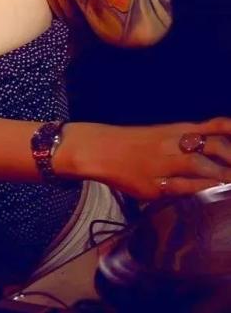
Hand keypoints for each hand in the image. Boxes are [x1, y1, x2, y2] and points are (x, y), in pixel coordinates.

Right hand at [61, 117, 230, 199]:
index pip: (215, 127)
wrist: (101, 149)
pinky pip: (182, 187)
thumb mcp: (163, 132)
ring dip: (220, 175)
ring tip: (230, 180)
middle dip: (230, 157)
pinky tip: (209, 191)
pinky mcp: (154, 185)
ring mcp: (164, 164)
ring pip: (199, 166)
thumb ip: (187, 137)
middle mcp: (173, 144)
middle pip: (212, 146)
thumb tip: (215, 144)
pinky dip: (198, 189)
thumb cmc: (133, 141)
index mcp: (176, 129)